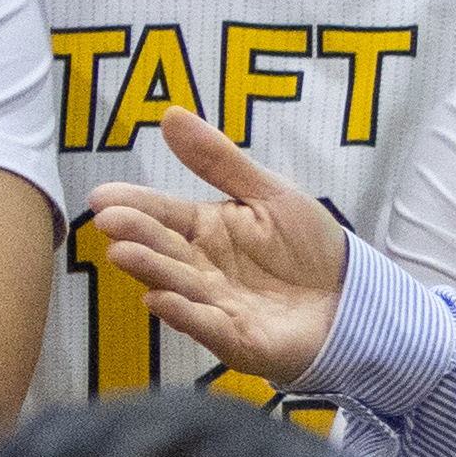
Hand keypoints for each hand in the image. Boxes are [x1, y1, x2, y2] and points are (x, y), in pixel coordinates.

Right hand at [85, 113, 351, 390]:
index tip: (102, 196)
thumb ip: (219, 160)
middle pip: (165, 250)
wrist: (353, 297)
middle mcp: (203, 269)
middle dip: (137, 237)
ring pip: (180, 287)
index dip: (134, 204)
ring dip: (152, 272)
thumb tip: (170, 115)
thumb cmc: (307, 246)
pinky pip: (209, 327)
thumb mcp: (268, 192)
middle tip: (109, 222)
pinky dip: (186, 316)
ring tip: (124, 254)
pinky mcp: (240, 340)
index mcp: (206, 230)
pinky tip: (161, 301)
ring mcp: (218, 306)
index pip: (164, 214)